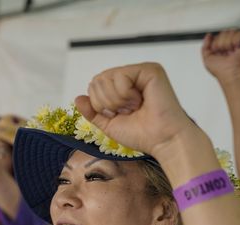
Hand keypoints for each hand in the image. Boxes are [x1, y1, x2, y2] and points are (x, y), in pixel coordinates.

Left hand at [75, 62, 194, 160]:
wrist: (161, 140)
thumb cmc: (141, 134)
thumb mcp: (108, 124)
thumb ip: (92, 111)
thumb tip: (78, 98)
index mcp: (122, 86)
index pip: (94, 86)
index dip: (99, 105)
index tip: (118, 114)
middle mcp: (131, 76)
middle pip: (96, 81)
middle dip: (106, 103)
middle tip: (127, 111)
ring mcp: (140, 71)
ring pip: (105, 78)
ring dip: (116, 100)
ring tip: (134, 107)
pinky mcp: (149, 70)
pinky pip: (120, 76)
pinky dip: (125, 94)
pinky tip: (140, 101)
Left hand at [202, 30, 239, 81]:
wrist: (229, 73)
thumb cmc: (219, 69)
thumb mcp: (207, 57)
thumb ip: (205, 46)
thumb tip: (209, 35)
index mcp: (223, 48)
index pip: (218, 36)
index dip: (215, 42)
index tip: (216, 51)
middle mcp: (231, 45)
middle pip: (224, 32)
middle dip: (220, 43)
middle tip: (223, 52)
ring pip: (231, 31)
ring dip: (227, 43)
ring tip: (229, 51)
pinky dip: (235, 41)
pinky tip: (236, 48)